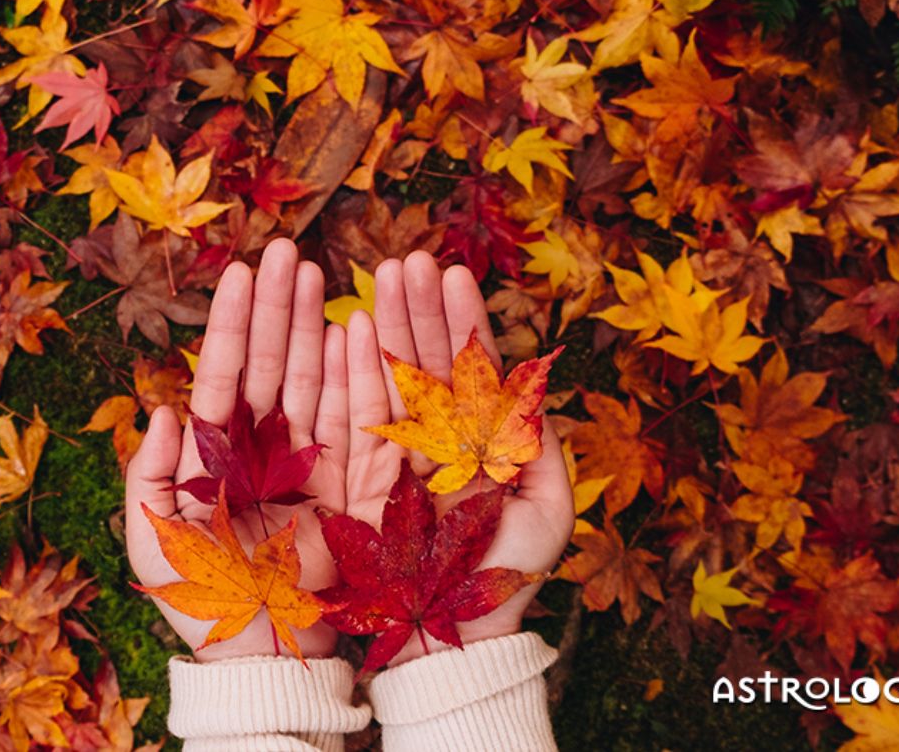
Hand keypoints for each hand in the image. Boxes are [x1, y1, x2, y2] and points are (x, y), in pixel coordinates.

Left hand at [125, 239, 347, 659]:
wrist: (262, 650)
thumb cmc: (201, 597)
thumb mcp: (154, 540)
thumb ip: (147, 475)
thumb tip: (161, 409)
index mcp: (216, 451)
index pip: (225, 374)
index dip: (233, 323)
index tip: (243, 271)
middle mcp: (263, 443)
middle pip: (271, 361)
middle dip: (278, 305)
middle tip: (288, 250)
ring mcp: (308, 456)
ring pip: (311, 375)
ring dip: (314, 323)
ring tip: (319, 272)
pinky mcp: (348, 479)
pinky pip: (352, 414)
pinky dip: (354, 370)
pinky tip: (355, 328)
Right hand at [345, 251, 574, 665]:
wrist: (453, 639)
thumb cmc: (506, 577)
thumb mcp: (547, 510)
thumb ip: (544, 447)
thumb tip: (537, 388)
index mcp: (480, 441)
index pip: (472, 368)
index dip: (463, 320)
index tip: (454, 273)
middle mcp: (438, 438)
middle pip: (428, 359)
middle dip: (419, 308)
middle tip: (409, 259)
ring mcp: (397, 452)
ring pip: (393, 376)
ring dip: (389, 324)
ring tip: (383, 274)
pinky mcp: (361, 475)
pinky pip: (357, 413)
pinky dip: (354, 370)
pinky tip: (351, 326)